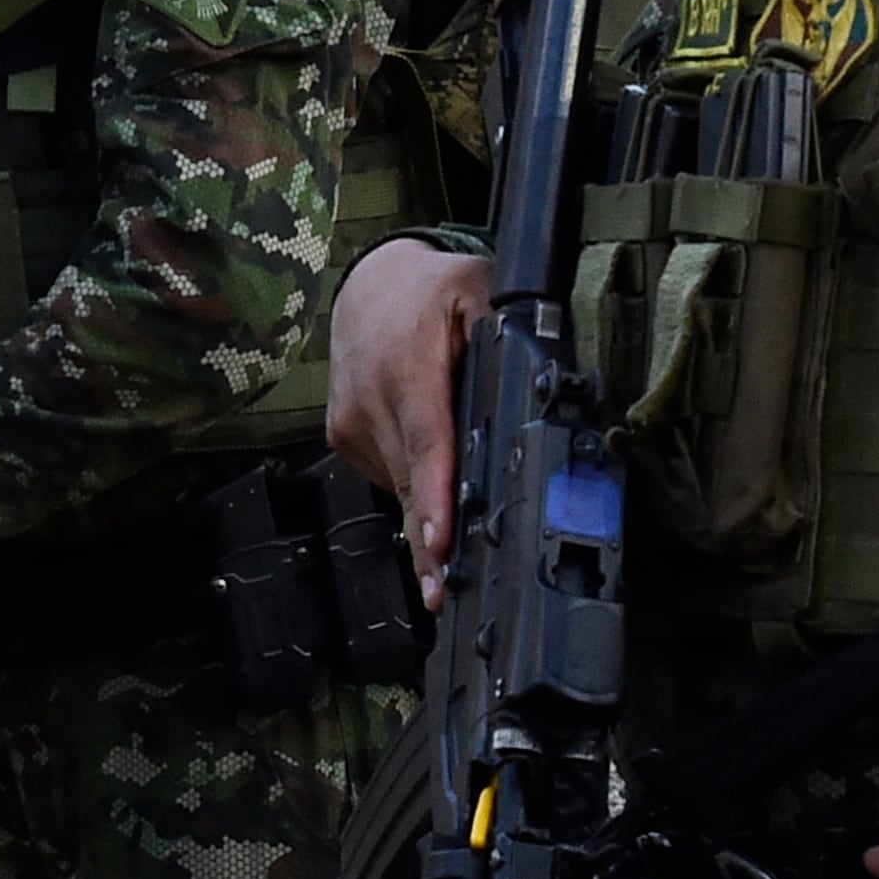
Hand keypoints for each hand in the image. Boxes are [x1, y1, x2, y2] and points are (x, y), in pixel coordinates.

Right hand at [327, 242, 489, 602]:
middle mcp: (369, 401)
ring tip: (450, 552)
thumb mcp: (475, 289)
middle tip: (446, 592)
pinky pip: (387, 475)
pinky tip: (435, 493)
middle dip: (430, 541)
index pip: (426, 443)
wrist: (366, 286)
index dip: (434, 497)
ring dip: (427, 518)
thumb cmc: (425, 291)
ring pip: (398, 486)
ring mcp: (351, 423)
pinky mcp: (344, 436)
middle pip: (410, 483)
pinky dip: (415, 489)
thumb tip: (534, 376)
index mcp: (404, 368)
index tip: (439, 540)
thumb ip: (505, 331)